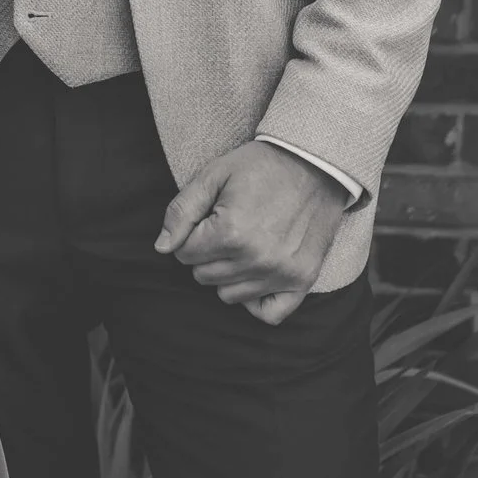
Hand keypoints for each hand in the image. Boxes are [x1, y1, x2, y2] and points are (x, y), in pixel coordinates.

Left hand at [153, 140, 345, 325]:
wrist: (315, 163)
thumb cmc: (260, 166)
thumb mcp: (214, 174)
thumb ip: (182, 211)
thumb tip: (161, 248)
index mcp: (231, 232)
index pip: (184, 254)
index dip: (190, 234)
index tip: (208, 217)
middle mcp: (256, 259)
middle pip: (203, 276)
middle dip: (206, 253)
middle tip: (226, 227)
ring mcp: (282, 273)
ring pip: (228, 295)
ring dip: (228, 273)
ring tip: (243, 244)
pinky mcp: (303, 280)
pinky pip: (269, 314)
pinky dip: (256, 300)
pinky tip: (255, 274)